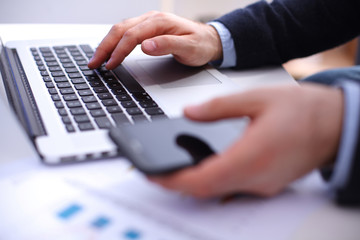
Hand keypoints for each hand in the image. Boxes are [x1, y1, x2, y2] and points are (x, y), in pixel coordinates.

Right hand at [88, 11, 222, 69]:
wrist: (209, 39)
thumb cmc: (200, 44)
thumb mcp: (188, 48)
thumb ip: (167, 46)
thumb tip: (145, 46)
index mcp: (159, 22)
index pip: (132, 36)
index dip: (118, 51)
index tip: (109, 65)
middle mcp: (151, 19)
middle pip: (120, 30)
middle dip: (105, 47)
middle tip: (93, 63)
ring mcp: (148, 23)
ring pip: (120, 30)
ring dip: (107, 44)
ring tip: (96, 59)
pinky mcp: (148, 29)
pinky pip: (126, 33)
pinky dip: (115, 43)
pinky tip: (110, 51)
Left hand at [149, 84, 343, 197]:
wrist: (335, 123)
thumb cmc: (302, 110)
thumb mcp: (256, 98)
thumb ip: (218, 107)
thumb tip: (189, 113)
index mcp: (250, 156)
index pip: (202, 180)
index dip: (173, 181)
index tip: (153, 176)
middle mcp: (256, 177)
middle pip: (206, 190)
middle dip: (178, 184)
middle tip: (157, 172)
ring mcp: (262, 185)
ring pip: (218, 192)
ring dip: (194, 184)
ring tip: (174, 168)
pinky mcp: (267, 184)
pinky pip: (233, 188)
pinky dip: (213, 181)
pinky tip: (204, 166)